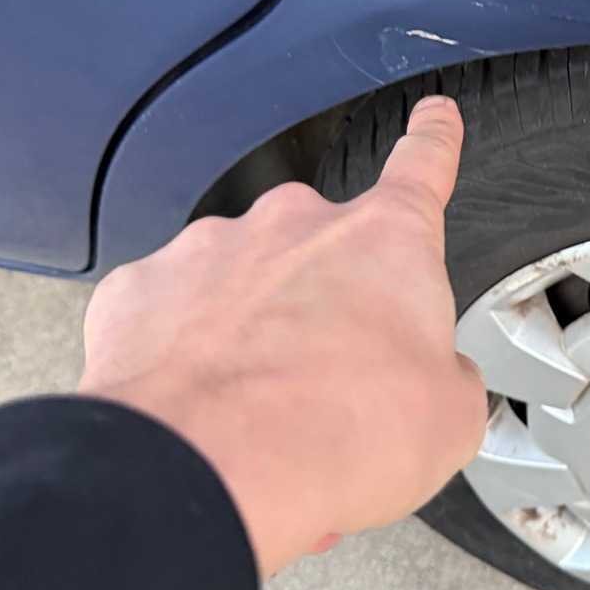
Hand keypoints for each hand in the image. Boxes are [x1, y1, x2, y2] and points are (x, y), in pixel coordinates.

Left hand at [78, 96, 486, 575]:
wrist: (203, 471)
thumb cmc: (331, 436)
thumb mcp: (448, 422)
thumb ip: (448, 380)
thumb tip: (435, 385)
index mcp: (382, 241)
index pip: (422, 168)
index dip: (433, 142)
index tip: (433, 119)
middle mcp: (294, 225)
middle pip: (323, 253)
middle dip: (329, 309)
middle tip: (332, 387)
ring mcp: (210, 250)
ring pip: (245, 287)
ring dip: (256, 338)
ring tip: (261, 416)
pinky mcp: (141, 291)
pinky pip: (173, 316)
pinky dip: (185, 358)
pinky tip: (199, 410)